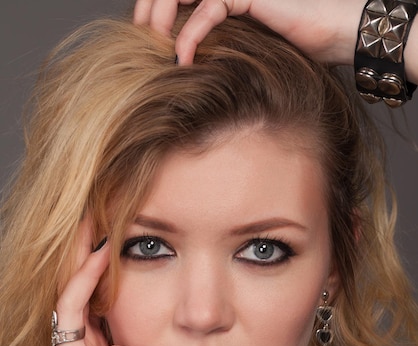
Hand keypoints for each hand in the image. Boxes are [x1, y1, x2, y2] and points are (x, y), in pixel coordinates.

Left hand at [133, 0, 365, 65]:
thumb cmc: (290, 51)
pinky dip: (189, 34)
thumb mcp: (239, 56)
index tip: (138, 47)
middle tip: (136, 46)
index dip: (149, 15)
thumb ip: (212, 54)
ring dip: (159, 19)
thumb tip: (180, 76)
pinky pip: (207, 9)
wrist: (331, 39)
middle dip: (145, 14)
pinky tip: (181, 59)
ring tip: (150, 49)